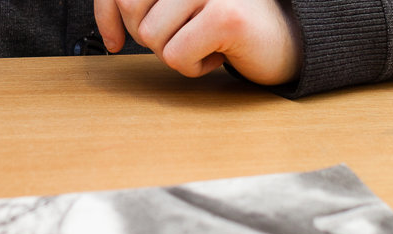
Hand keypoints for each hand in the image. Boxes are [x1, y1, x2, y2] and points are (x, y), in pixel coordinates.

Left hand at [95, 0, 299, 85]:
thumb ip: (142, 6)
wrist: (286, 39)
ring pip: (152, 36)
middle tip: (184, 35)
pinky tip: (217, 55)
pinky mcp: (226, 17)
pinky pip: (176, 57)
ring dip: (175, 53)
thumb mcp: (176, 7)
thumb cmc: (226, 24)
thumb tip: (109, 33)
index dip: (106, 14)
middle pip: (132, 8)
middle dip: (149, 36)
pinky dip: (193, 67)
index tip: (115, 40)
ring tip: (204, 43)